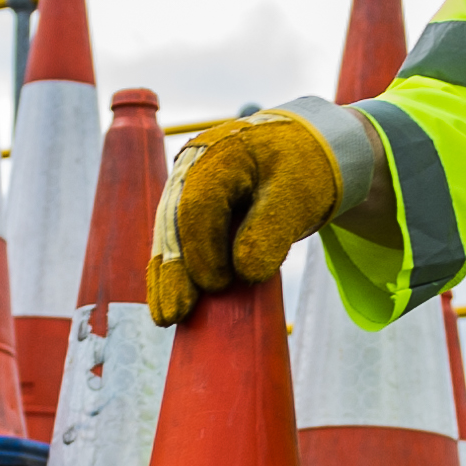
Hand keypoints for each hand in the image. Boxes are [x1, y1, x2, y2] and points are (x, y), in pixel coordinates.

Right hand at [147, 112, 340, 323]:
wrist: (299, 149)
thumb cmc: (300, 170)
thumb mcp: (297, 194)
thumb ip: (271, 228)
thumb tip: (245, 272)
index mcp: (221, 154)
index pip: (199, 205)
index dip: (203, 249)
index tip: (218, 286)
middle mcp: (193, 166)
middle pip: (174, 221)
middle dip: (175, 271)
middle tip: (174, 315)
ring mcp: (185, 185)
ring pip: (168, 232)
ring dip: (166, 275)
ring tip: (167, 317)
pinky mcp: (187, 205)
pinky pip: (174, 239)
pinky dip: (171, 269)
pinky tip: (165, 301)